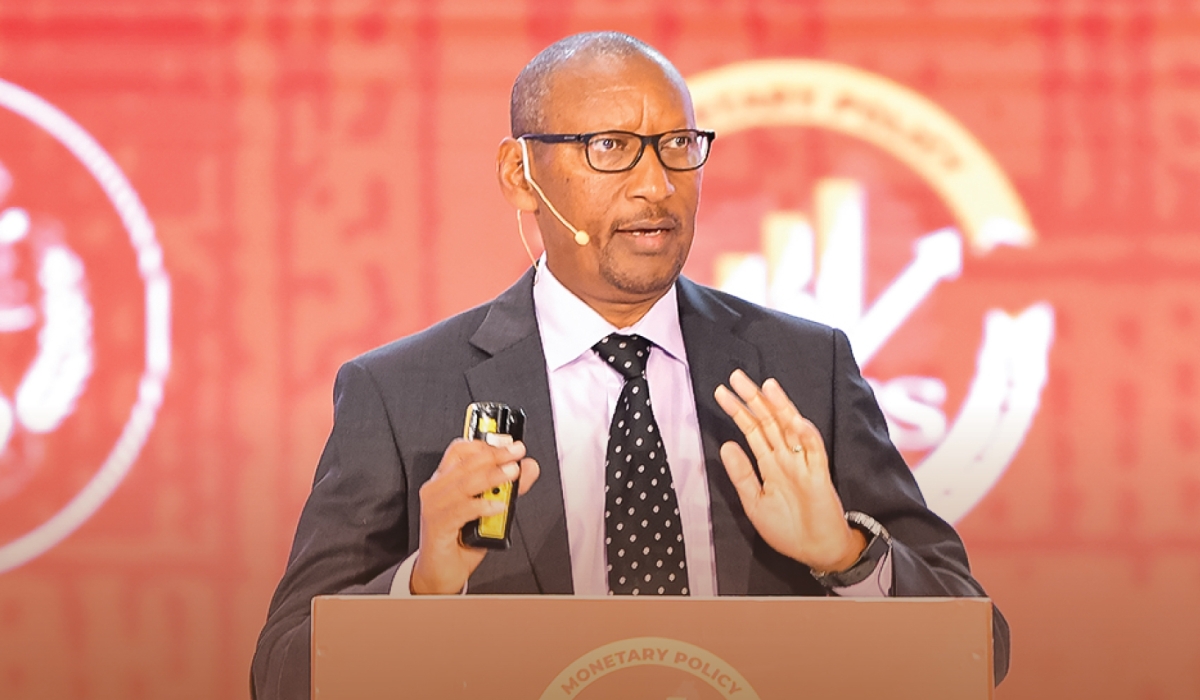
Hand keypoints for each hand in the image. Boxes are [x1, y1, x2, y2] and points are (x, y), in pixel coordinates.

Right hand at [410, 439, 539, 593]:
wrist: (441, 572)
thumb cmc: (461, 540)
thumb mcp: (489, 510)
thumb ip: (508, 488)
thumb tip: (528, 467)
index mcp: (445, 480)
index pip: (460, 450)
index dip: (486, 444)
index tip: (510, 444)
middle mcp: (436, 489)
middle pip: (466, 463)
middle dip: (495, 455)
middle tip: (517, 453)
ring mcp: (434, 506)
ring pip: (465, 483)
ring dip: (492, 476)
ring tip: (512, 473)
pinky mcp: (437, 525)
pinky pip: (462, 510)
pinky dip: (483, 505)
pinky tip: (498, 506)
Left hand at [714, 370, 864, 572]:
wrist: (816, 551)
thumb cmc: (787, 528)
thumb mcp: (754, 501)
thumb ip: (742, 474)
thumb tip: (726, 445)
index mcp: (770, 463)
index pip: (752, 430)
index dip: (738, 411)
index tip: (722, 392)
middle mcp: (786, 458)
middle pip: (769, 421)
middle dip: (754, 399)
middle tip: (736, 376)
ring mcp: (803, 464)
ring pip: (791, 429)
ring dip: (781, 407)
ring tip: (767, 386)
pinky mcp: (819, 476)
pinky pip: (814, 451)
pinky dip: (806, 435)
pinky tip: (794, 420)